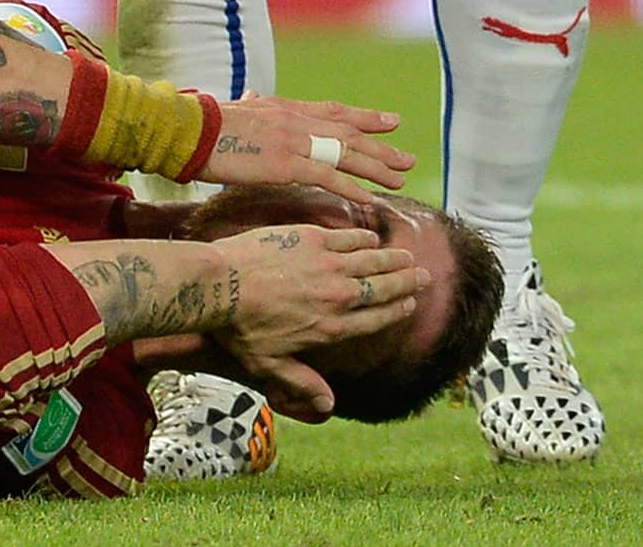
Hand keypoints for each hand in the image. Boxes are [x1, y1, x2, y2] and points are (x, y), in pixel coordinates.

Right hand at [196, 94, 414, 203]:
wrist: (190, 131)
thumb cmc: (204, 125)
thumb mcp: (235, 109)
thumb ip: (250, 105)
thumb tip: (250, 97)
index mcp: (285, 109)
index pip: (334, 112)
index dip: (365, 118)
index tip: (390, 122)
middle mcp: (297, 121)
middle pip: (350, 133)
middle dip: (381, 146)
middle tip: (406, 158)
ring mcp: (295, 142)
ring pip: (347, 154)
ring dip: (376, 168)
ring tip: (399, 178)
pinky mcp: (287, 164)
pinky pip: (328, 177)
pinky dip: (352, 188)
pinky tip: (369, 199)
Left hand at [211, 224, 425, 421]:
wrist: (220, 286)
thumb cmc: (239, 328)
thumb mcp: (269, 364)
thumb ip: (301, 383)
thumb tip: (328, 406)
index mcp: (330, 328)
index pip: (376, 318)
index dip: (397, 310)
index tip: (410, 304)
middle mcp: (337, 296)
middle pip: (384, 288)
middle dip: (407, 282)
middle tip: (422, 276)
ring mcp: (327, 265)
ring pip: (373, 260)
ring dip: (394, 259)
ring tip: (407, 257)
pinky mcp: (312, 239)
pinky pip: (349, 237)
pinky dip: (365, 238)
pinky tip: (373, 239)